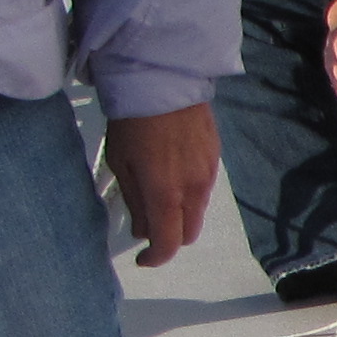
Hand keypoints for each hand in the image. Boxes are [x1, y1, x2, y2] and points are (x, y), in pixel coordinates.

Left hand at [102, 104, 217, 266]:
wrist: (164, 78)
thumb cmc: (132, 121)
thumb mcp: (121, 162)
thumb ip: (135, 201)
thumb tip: (142, 230)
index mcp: (166, 194)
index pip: (168, 244)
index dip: (155, 258)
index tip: (142, 258)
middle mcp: (193, 190)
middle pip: (189, 233)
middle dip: (170, 237)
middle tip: (149, 224)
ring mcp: (209, 172)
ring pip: (198, 210)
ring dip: (181, 213)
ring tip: (160, 192)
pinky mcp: (216, 156)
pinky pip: (204, 187)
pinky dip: (189, 192)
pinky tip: (174, 170)